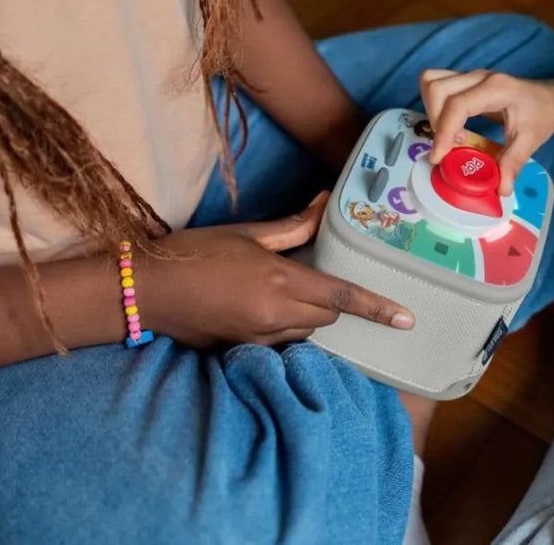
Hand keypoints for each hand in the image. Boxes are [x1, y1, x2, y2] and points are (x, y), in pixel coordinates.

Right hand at [138, 194, 414, 347]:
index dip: (377, 308)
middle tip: (311, 277)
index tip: (407, 319)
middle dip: (331, 301)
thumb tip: (325, 203)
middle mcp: (275, 316)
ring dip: (307, 315)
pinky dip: (284, 327)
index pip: (341, 297)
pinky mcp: (242, 350)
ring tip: (280, 290)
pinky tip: (261, 308)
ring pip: (305, 332)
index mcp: (280, 282)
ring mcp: (258, 337)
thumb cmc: (194, 252)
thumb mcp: (247, 233)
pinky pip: (280, 341)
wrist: (146, 289)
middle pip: (328, 317)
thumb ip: (293, 226)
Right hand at [419, 68, 553, 193]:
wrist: (550, 99)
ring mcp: (470, 76)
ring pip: (431, 81)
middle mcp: (479, 77)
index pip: (458, 105)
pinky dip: (434, 106)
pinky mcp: (465, 81)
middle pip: (436, 88)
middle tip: (450, 146)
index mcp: (497, 89)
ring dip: (431, 110)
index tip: (439, 158)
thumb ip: (513, 163)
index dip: (444, 132)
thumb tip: (499, 189)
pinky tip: (453, 126)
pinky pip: (436, 86)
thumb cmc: (542, 115)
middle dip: (434, 120)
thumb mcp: (531, 140)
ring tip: (450, 134)